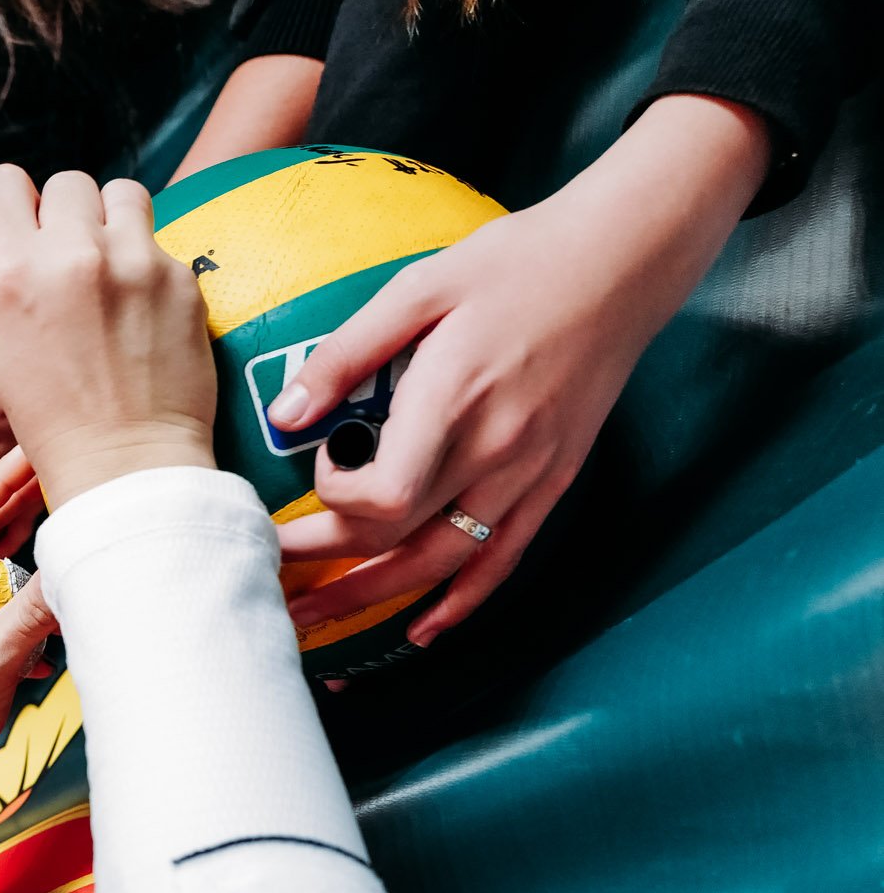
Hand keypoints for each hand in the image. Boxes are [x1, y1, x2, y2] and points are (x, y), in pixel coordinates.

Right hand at [0, 166, 215, 506]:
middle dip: (61, 214)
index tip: (15, 225)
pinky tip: (137, 307)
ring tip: (106, 266)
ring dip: (109, 221)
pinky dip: (143, 263)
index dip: (6, 203)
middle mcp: (73, 255)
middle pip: (65, 182)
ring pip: (120, 193)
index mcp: (14, 272)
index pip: (3, 182)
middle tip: (63, 257)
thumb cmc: (51, 416)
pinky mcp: (180, 277)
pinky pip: (156, 240)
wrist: (125, 459)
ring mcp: (134, 261)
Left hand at [268, 94, 770, 644]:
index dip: (336, 499)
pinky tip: (422, 629)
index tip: (322, 462)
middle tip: (269, 566)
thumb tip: (286, 414)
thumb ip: (348, 354)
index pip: (384, 497)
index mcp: (455, 402)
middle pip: (399, 538)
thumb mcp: (419, 289)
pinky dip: (460, 601)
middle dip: (325, 560)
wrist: (622, 263)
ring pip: (444, 563)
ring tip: (315, 618)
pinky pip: (503, 559)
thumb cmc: (515, 265)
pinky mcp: (554, 480)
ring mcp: (530, 474)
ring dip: (374, 596)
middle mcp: (497, 452)